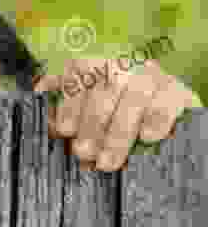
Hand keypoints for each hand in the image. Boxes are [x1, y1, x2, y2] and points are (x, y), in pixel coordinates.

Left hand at [34, 58, 202, 170]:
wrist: (150, 109)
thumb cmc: (103, 114)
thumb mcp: (78, 111)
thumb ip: (63, 115)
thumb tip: (49, 126)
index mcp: (92, 65)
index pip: (77, 74)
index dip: (70, 103)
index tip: (64, 131)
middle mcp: (122, 66)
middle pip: (106, 88)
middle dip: (93, 124)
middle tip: (84, 153)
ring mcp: (151, 78)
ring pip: (135, 97)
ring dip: (119, 132)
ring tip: (107, 161)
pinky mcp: (177, 93)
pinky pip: (168, 103)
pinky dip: (156, 120)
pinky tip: (147, 137)